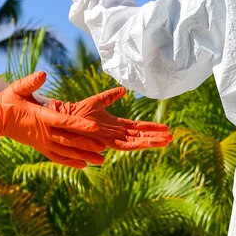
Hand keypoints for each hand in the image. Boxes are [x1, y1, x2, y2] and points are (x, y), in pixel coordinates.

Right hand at [0, 72, 106, 167]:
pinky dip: (70, 162)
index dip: (80, 125)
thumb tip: (42, 74)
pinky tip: (83, 165)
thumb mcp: (17, 89)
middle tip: (104, 147)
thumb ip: (30, 82)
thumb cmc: (9, 101)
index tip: (95, 127)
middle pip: (68, 140)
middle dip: (86, 144)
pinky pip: (57, 157)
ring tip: (100, 160)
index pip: (64, 122)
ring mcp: (42, 142)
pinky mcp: (40, 147)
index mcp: (41, 117)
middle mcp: (43, 133)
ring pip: (65, 152)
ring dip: (83, 156)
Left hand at [50, 87, 172, 150]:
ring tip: (166, 141)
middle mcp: (115, 134)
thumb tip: (123, 90)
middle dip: (155, 137)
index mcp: (115, 125)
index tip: (165, 128)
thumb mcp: (98, 101)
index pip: (137, 127)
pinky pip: (125, 145)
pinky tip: (150, 143)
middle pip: (140, 136)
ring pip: (136, 142)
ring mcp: (111, 139)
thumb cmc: (77, 111)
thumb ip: (110, 96)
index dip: (151, 128)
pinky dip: (138, 144)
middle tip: (171, 137)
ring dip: (151, 142)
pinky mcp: (106, 142)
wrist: (64, 116)